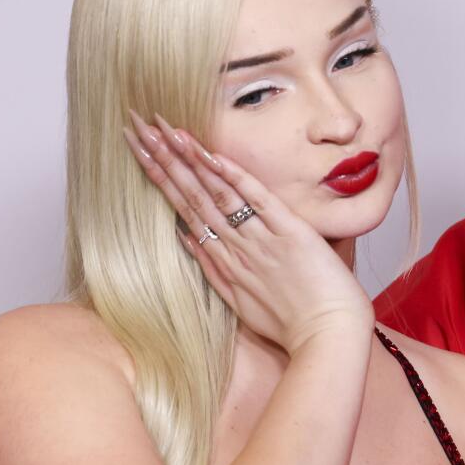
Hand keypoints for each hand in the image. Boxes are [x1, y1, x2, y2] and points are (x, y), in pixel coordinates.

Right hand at [125, 113, 373, 353]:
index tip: (140, 150)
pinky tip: (214, 157)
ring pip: (218, 195)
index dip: (161, 178)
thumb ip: (214, 270)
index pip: (184, 211)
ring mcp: (261, 241)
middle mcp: (235, 248)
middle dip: (163, 160)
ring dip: (190, 161)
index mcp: (224, 261)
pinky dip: (237, 178)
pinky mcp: (291, 235)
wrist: (327, 338)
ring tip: (165, 131)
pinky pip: (260, 202)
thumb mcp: (242, 303)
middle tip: (138, 127)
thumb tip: (188, 239)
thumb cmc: (292, 324)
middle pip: (191, 197)